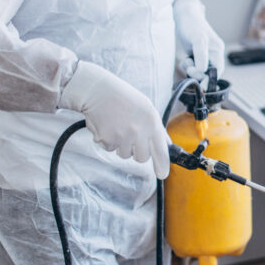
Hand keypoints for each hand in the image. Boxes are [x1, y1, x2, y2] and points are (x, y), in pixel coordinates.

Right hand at [58, 61, 169, 178]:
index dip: (162, 165)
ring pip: (125, 154)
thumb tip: (166, 145)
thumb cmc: (123, 98)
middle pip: (141, 158)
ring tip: (117, 126)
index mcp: (151, 122)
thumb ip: (156, 128)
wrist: (98, 91)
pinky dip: (107, 140)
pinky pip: (109, 149)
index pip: (160, 150)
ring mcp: (122, 136)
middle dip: (137, 152)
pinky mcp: (107, 140)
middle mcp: (139, 131)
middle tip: (130, 135)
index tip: (162, 174)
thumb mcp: (146, 108)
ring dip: (121, 145)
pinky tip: (107, 125)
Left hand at [176, 13, 224, 85]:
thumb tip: (203, 71)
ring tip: (186, 61)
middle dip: (198, 73)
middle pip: (208, 72)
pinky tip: (185, 59)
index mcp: (217, 50)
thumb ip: (201, 56)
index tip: (200, 84)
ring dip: (191, 69)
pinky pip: (193, 66)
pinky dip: (187, 66)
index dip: (209, 79)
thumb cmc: (191, 24)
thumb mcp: (197, 39)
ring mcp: (204, 54)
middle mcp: (212, 53)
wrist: (183, 15)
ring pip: (199, 70)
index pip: (217, 70)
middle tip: (189, 68)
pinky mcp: (195, 54)